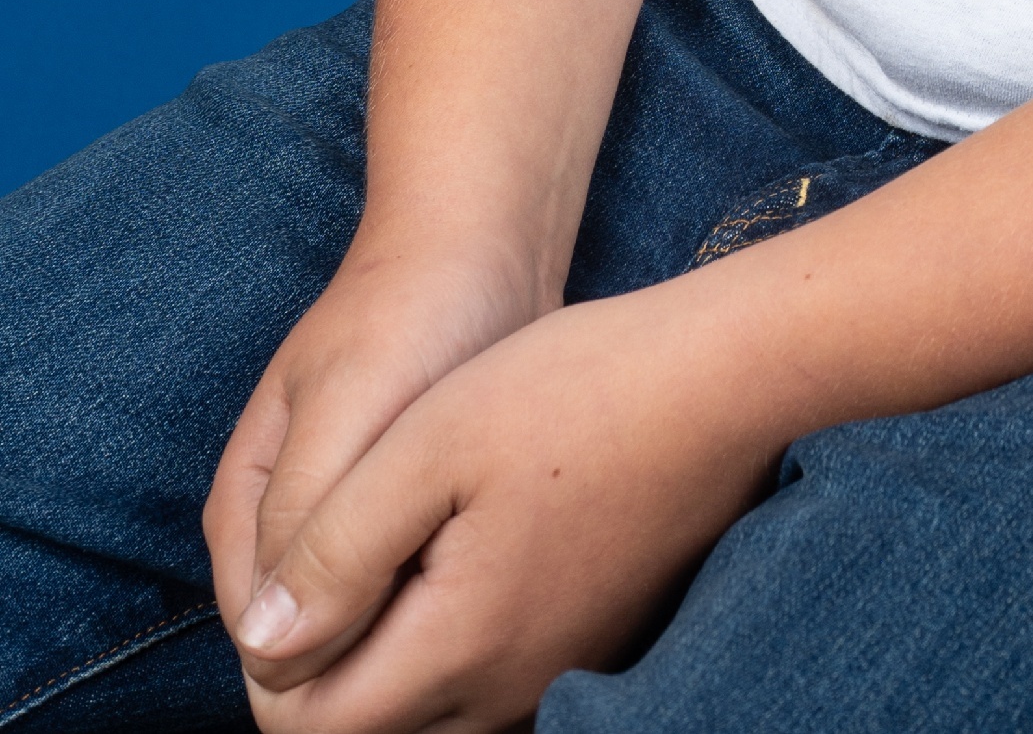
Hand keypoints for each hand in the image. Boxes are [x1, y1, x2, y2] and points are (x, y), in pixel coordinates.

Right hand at [207, 240, 554, 671]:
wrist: (481, 247)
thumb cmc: (412, 313)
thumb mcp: (352, 403)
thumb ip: (304, 514)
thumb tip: (267, 648)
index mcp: (243, 513)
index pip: (263, 651)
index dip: (330, 660)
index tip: (413, 613)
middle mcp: (284, 537)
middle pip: (312, 655)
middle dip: (377, 645)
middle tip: (456, 591)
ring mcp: (344, 533)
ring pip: (368, 633)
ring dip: (418, 622)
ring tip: (480, 568)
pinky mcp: (402, 526)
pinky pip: (413, 600)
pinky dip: (447, 594)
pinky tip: (496, 565)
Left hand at [225, 275, 777, 733]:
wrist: (724, 379)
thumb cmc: (575, 388)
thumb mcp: (429, 441)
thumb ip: (336, 547)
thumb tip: (262, 641)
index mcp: (459, 646)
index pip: (314, 725)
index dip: (273, 664)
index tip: (289, 574)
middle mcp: (512, 689)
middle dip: (324, 676)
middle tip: (327, 565)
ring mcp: (564, 674)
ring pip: (436, 721)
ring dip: (390, 669)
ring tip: (386, 561)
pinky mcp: (599, 645)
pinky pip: (496, 692)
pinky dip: (454, 659)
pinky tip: (459, 566)